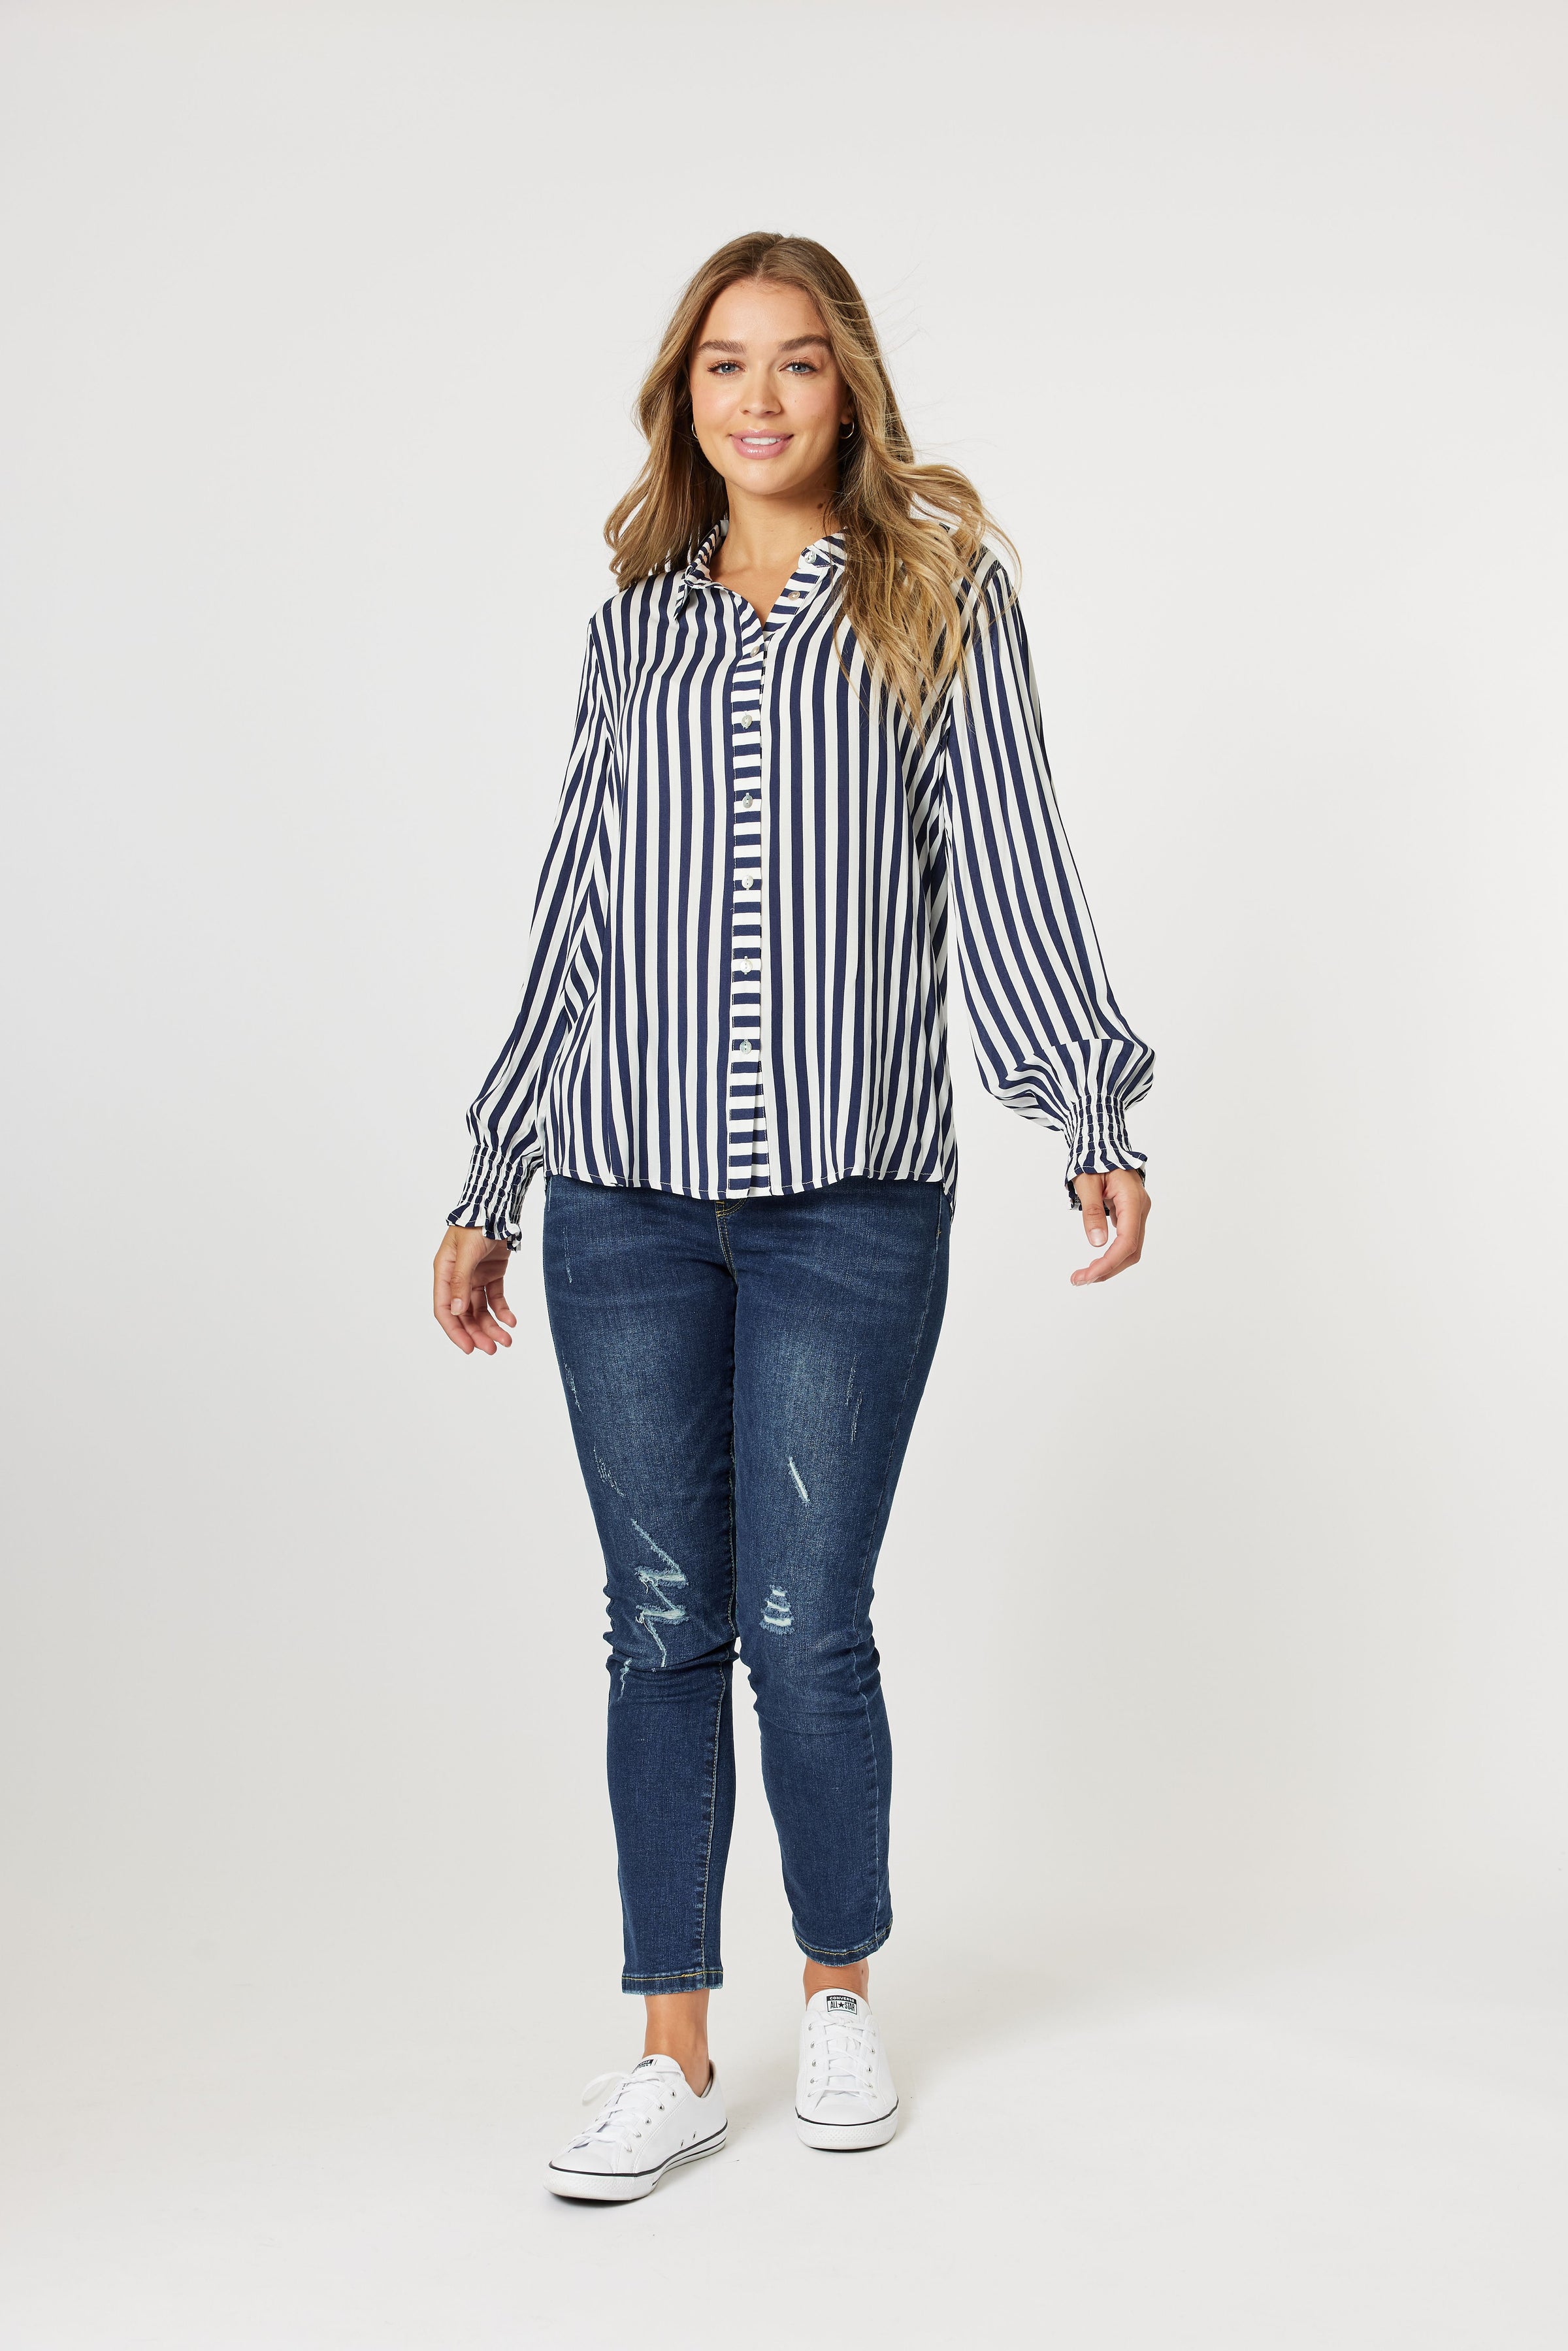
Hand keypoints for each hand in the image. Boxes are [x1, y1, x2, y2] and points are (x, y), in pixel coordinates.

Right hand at [433, 1225, 515, 1354]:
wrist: (498, 1204)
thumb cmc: (477, 1223)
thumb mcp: (467, 1252)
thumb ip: (461, 1281)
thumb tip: (456, 1311)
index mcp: (444, 1272)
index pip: (444, 1309)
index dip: (455, 1331)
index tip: (469, 1348)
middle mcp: (457, 1278)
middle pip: (463, 1314)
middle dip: (477, 1333)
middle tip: (493, 1349)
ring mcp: (475, 1276)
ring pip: (480, 1309)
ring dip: (492, 1326)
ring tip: (507, 1340)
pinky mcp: (492, 1273)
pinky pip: (495, 1297)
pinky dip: (503, 1310)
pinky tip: (512, 1321)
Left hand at [1070, 1169, 1150, 1286]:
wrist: (1103, 1144)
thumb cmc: (1094, 1158)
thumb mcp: (1087, 1182)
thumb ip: (1092, 1211)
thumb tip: (1097, 1242)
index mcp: (1132, 1199)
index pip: (1126, 1241)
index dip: (1109, 1262)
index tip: (1088, 1275)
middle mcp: (1140, 1208)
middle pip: (1131, 1250)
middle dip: (1107, 1269)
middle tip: (1079, 1280)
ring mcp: (1137, 1212)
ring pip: (1130, 1249)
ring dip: (1109, 1265)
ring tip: (1084, 1275)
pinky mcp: (1130, 1214)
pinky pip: (1126, 1240)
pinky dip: (1112, 1255)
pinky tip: (1096, 1262)